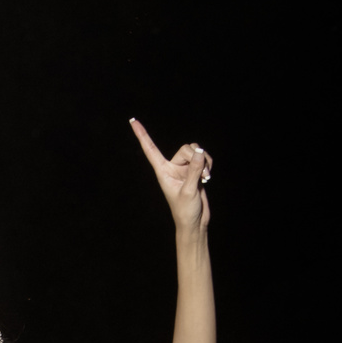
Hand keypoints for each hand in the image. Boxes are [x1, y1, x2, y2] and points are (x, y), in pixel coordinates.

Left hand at [130, 118, 210, 236]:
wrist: (195, 222)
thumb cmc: (185, 211)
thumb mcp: (189, 191)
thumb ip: (194, 170)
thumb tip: (199, 151)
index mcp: (162, 171)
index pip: (150, 149)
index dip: (142, 135)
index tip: (132, 120)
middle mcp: (172, 167)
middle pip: (186, 148)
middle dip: (197, 157)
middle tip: (203, 174)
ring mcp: (184, 169)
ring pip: (196, 151)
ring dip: (204, 161)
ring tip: (206, 176)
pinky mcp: (195, 171)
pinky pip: (203, 158)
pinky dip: (208, 164)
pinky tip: (208, 176)